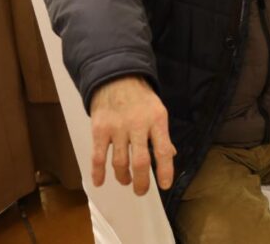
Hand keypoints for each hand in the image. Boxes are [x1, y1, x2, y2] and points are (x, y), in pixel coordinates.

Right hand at [89, 76, 175, 195]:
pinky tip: (99, 182)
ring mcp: (117, 128)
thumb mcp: (158, 111)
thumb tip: (170, 155)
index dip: (165, 170)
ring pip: (119, 161)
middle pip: (140, 161)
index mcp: (157, 120)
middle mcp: (138, 125)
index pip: (163, 150)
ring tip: (126, 181)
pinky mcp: (99, 129)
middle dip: (141, 181)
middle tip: (141, 191)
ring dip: (123, 176)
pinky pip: (98, 156)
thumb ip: (162, 134)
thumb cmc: (141, 98)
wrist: (117, 78)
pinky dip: (98, 172)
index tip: (164, 185)